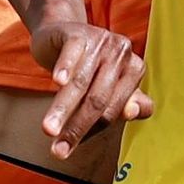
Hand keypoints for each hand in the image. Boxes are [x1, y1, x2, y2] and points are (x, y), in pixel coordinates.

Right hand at [33, 17, 153, 159]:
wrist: (60, 33)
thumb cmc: (87, 66)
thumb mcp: (107, 86)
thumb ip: (122, 103)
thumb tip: (133, 113)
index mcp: (135, 70)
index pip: (114, 110)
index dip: (91, 131)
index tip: (69, 149)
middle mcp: (122, 54)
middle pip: (98, 99)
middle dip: (76, 128)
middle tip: (58, 151)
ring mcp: (102, 41)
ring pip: (81, 82)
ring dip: (63, 109)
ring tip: (48, 130)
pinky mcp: (79, 32)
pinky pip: (72, 53)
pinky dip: (65, 67)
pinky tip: (57, 82)